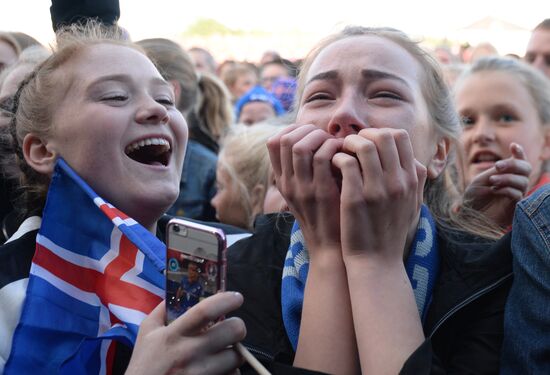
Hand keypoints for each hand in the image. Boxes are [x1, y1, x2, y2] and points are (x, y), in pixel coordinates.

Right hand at [126, 292, 245, 374]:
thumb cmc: (145, 364)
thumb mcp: (147, 333)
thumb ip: (162, 310)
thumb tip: (179, 291)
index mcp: (173, 334)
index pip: (205, 311)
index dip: (225, 300)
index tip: (236, 297)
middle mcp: (188, 353)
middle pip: (232, 331)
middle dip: (237, 326)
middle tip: (232, 328)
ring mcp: (199, 373)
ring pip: (236, 356)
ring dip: (233, 352)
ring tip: (223, 351)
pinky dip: (230, 371)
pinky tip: (219, 369)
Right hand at [267, 124, 343, 255]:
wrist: (331, 249)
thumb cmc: (325, 216)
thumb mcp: (305, 193)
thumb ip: (304, 170)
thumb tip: (313, 139)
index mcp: (282, 182)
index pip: (273, 142)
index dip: (292, 129)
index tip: (311, 133)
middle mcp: (288, 184)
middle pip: (285, 140)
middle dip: (308, 130)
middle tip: (326, 136)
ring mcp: (302, 189)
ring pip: (301, 146)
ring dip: (321, 137)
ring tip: (335, 143)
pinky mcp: (321, 193)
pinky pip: (322, 158)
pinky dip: (334, 148)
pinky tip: (345, 153)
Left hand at [332, 128, 426, 263]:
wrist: (377, 261)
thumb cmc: (390, 231)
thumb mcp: (412, 204)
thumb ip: (415, 179)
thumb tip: (412, 158)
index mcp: (411, 180)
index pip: (400, 137)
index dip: (381, 133)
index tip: (368, 142)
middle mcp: (398, 182)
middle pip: (383, 136)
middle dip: (364, 134)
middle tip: (351, 145)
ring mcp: (377, 189)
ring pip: (364, 146)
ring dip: (348, 143)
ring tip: (340, 152)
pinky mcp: (356, 198)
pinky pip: (346, 163)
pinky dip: (337, 158)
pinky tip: (333, 166)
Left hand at [462, 143, 530, 227]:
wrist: (468, 216)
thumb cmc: (473, 198)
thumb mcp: (482, 180)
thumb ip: (496, 171)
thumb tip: (508, 161)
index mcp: (507, 175)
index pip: (520, 161)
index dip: (519, 153)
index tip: (513, 146)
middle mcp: (515, 184)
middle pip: (526, 169)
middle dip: (513, 164)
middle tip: (497, 165)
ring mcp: (517, 195)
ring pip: (523, 181)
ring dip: (507, 178)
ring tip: (492, 181)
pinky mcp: (516, 207)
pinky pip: (518, 194)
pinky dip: (506, 189)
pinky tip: (495, 191)